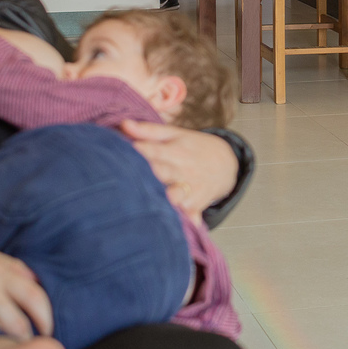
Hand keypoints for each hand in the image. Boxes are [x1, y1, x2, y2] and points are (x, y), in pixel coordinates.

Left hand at [119, 120, 236, 217]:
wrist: (226, 164)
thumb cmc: (194, 148)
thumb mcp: (175, 134)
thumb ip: (148, 130)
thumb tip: (123, 124)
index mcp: (175, 150)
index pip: (153, 151)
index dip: (139, 152)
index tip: (121, 152)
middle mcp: (183, 170)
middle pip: (161, 174)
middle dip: (147, 176)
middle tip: (128, 180)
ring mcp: (190, 188)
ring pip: (174, 197)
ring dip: (163, 201)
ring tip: (146, 207)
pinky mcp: (196, 205)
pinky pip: (188, 215)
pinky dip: (184, 221)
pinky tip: (177, 224)